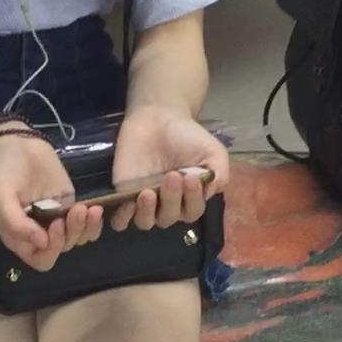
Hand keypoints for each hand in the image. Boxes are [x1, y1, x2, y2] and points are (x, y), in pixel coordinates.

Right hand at [0, 132, 103, 271]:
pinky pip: (85, 223)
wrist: (15, 142)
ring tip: (87, 208)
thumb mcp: (1, 198)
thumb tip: (42, 244)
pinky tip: (94, 207)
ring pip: (77, 239)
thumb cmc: (3, 171)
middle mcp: (38, 232)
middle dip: (70, 234)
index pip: (41, 260)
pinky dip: (93, 222)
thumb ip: (17, 224)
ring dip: (85, 228)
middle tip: (73, 211)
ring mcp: (56, 218)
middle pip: (62, 249)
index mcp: (19, 236)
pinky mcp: (69, 204)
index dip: (51, 250)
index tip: (54, 226)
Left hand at [108, 105, 228, 233]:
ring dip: (147, 211)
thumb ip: (220, 175)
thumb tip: (210, 193)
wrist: (158, 119)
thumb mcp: (214, 152)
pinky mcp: (123, 196)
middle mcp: (167, 205)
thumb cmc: (187, 137)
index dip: (192, 198)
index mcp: (190, 199)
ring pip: (145, 222)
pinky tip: (127, 204)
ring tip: (148, 192)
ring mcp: (144, 203)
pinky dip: (123, 218)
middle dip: (172, 198)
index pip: (192, 211)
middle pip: (169, 217)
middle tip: (172, 175)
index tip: (190, 176)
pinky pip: (121, 220)